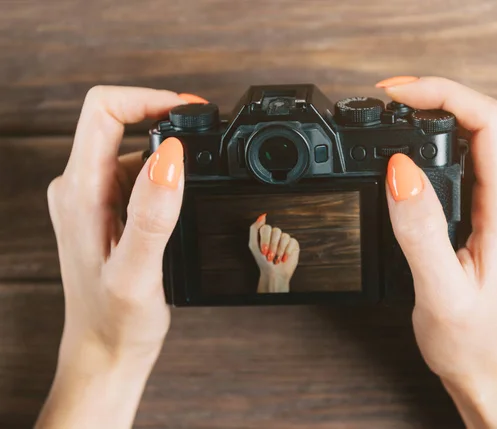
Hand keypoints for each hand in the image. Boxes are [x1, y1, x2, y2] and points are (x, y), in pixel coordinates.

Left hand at [36, 87, 206, 428]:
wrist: (104, 350)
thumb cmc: (115, 321)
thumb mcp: (137, 272)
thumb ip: (153, 213)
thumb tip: (173, 156)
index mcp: (81, 193)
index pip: (103, 112)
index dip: (147, 99)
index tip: (189, 110)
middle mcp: (79, 187)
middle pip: (116, 121)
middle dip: (163, 118)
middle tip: (206, 132)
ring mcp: (91, 197)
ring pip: (129, 145)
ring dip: (166, 148)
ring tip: (197, 173)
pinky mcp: (104, 208)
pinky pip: (134, 171)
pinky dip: (163, 172)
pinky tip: (180, 196)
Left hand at [248, 214, 299, 292]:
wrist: (273, 274)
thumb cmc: (262, 261)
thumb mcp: (253, 245)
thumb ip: (254, 229)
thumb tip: (263, 215)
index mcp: (265, 233)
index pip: (266, 228)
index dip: (265, 240)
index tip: (263, 251)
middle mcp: (275, 234)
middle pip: (276, 231)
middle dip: (272, 246)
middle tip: (270, 256)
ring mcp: (285, 238)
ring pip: (284, 236)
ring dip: (279, 250)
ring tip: (276, 259)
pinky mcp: (293, 244)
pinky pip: (292, 242)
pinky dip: (286, 252)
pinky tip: (283, 259)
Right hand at [376, 76, 496, 427]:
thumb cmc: (475, 342)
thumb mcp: (441, 290)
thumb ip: (421, 228)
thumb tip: (399, 168)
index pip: (488, 122)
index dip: (442, 93)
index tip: (396, 94)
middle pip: (484, 121)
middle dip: (434, 97)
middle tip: (386, 100)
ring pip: (478, 139)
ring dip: (437, 119)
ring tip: (395, 118)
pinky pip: (473, 164)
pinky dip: (440, 146)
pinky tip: (415, 156)